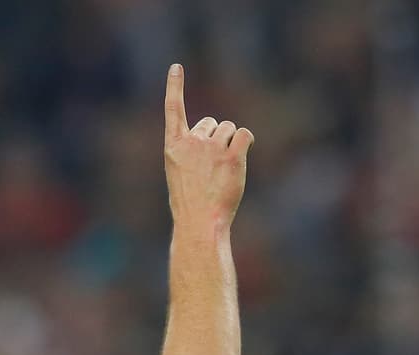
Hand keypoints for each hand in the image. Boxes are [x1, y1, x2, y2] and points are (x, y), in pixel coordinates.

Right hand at [163, 64, 253, 231]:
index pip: (173, 110)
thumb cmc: (191, 203)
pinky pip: (245, 135)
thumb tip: (218, 135)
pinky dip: (245, 143)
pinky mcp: (231, 156)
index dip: (175, 87)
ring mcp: (211, 148)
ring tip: (222, 170)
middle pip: (213, 123)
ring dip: (231, 144)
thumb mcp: (180, 174)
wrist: (199, 222)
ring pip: (230, 129)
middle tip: (212, 168)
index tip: (176, 67)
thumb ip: (192, 151)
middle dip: (217, 138)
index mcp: (174, 146)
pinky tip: (237, 162)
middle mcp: (191, 142)